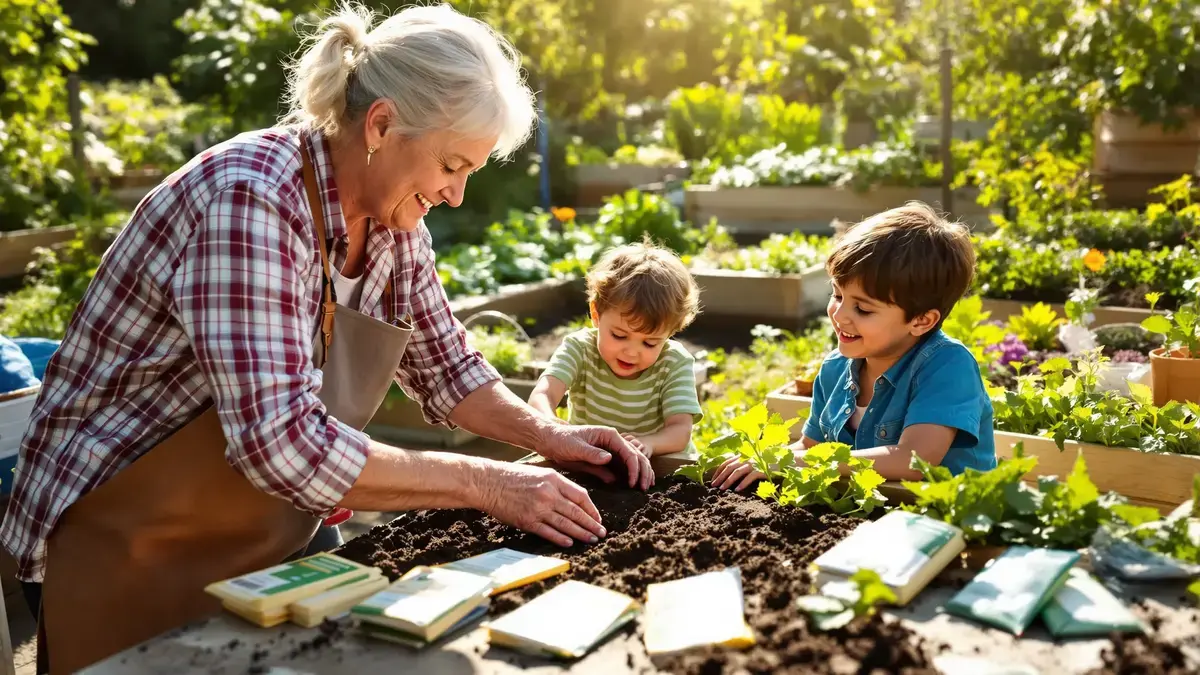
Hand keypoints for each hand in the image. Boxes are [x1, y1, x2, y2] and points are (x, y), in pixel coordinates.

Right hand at [474, 462, 605, 546]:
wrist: (488, 483)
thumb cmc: (513, 476)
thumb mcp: (540, 472)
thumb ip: (557, 484)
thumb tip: (574, 499)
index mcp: (554, 479)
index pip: (581, 496)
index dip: (592, 509)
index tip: (598, 518)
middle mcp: (549, 494)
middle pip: (577, 512)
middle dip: (592, 524)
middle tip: (601, 533)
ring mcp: (538, 509)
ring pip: (566, 524)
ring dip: (581, 534)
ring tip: (591, 539)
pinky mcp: (527, 521)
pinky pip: (549, 533)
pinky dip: (561, 539)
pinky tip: (570, 543)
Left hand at [537, 423, 653, 490]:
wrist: (549, 440)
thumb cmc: (561, 440)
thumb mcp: (575, 446)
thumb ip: (592, 453)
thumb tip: (610, 458)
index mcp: (609, 435)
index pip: (629, 452)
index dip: (634, 468)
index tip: (633, 483)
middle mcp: (613, 442)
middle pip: (636, 455)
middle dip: (643, 471)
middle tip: (644, 488)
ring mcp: (610, 451)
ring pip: (632, 462)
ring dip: (640, 473)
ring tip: (644, 487)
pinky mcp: (604, 460)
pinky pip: (620, 468)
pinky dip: (629, 476)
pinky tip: (633, 486)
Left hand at [711, 456, 765, 491]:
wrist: (783, 459)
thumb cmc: (765, 462)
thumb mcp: (751, 461)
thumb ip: (741, 464)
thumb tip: (728, 474)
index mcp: (742, 455)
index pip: (726, 462)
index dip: (718, 471)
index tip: (713, 480)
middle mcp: (746, 457)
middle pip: (729, 467)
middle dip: (720, 477)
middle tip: (713, 486)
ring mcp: (754, 463)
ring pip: (737, 472)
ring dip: (728, 481)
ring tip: (722, 489)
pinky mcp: (762, 469)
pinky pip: (750, 477)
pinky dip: (743, 483)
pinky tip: (737, 490)